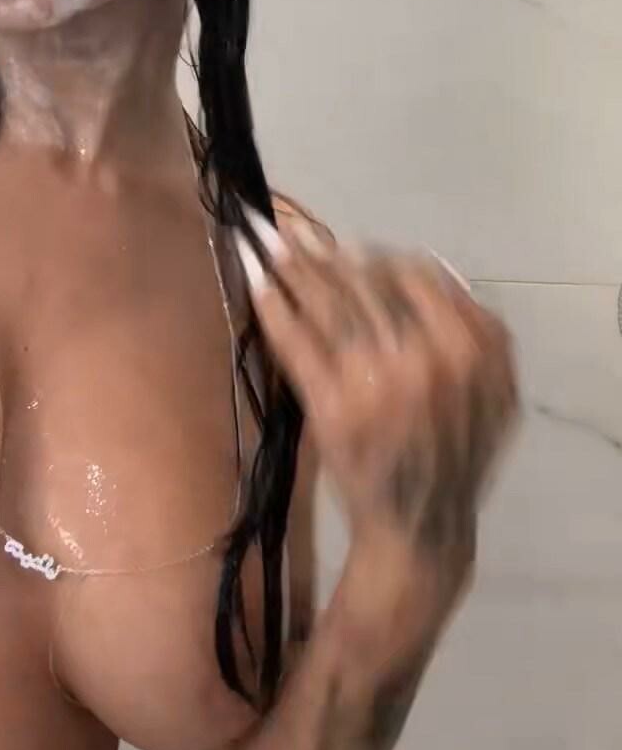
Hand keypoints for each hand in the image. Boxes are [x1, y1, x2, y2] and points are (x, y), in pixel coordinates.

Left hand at [236, 205, 519, 588]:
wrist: (421, 525)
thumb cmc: (457, 451)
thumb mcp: (494, 389)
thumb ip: (472, 327)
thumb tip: (425, 264)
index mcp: (468, 345)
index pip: (410, 274)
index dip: (373, 257)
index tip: (347, 248)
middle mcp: (423, 356)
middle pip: (362, 282)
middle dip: (321, 251)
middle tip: (287, 224)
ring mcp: (373, 379)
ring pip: (327, 302)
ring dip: (290, 264)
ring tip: (262, 238)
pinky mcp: (330, 403)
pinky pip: (296, 341)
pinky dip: (273, 307)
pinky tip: (255, 281)